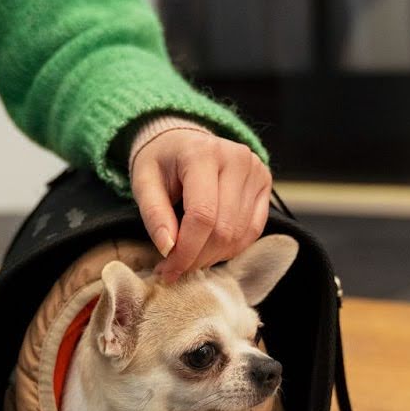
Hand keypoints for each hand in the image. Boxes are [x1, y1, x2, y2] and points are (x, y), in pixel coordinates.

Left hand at [130, 130, 271, 282]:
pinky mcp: (265, 182)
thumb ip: (154, 214)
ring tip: (191, 257)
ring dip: (214, 256)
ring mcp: (256, 170)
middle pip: (223, 228)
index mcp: (202, 153)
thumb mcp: (144, 182)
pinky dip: (231, 247)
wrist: (182, 140)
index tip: (168, 270)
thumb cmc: (161, 162)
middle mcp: (237, 158)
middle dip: (198, 257)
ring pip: (240, 234)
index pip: (202, 215)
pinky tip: (211, 249)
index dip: (186, 250)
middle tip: (176, 268)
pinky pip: (253, 230)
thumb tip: (168, 248)